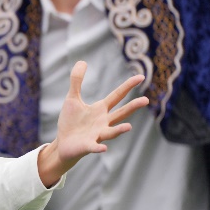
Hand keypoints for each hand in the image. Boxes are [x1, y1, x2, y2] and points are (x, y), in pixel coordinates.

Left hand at [37, 62, 148, 186]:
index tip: (141, 76)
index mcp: (100, 109)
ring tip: (128, 127)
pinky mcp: (88, 146)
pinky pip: (94, 147)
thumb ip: (77, 81)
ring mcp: (97, 134)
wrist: (63, 144)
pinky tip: (103, 148)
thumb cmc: (71, 122)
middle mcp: (103, 122)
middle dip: (132, 107)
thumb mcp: (72, 98)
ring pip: (111, 132)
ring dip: (119, 130)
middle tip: (146, 100)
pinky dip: (98, 148)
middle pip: (120, 113)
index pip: (117, 95)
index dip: (128, 86)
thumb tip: (82, 61)